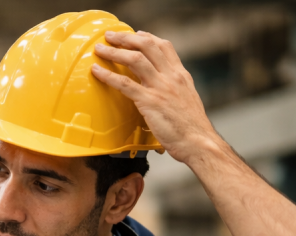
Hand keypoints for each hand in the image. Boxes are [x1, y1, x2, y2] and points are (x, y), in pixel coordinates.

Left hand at [91, 30, 220, 165]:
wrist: (198, 141)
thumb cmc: (191, 128)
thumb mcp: (186, 101)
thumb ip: (174, 92)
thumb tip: (164, 93)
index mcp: (181, 76)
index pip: (165, 46)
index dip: (147, 38)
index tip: (135, 34)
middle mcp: (171, 76)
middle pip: (148, 46)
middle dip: (126, 38)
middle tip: (110, 36)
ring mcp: (161, 87)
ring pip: (135, 59)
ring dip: (114, 51)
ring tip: (100, 48)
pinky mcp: (150, 102)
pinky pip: (125, 83)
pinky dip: (108, 75)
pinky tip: (97, 71)